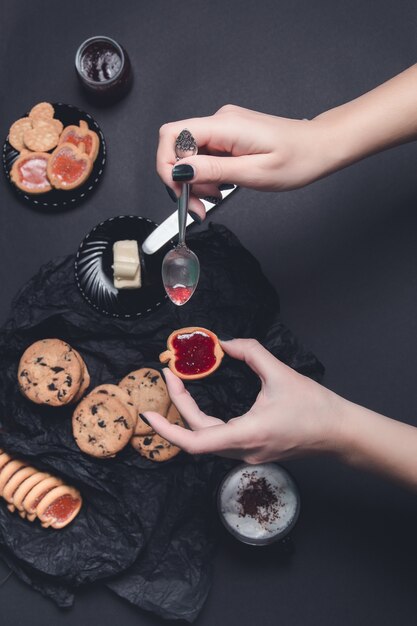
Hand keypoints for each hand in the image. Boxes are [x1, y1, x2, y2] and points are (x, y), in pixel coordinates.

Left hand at [143, 339, 344, 462]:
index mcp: (246, 435)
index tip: (149, 412)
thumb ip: (251, 352)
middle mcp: (242, 451)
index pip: (194, 442)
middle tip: (171, 376)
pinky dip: (204, 423)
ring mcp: (247, 456)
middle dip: (176, 407)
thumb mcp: (281, 373)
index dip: (167, 429)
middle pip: (196, 438)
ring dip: (188, 417)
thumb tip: (226, 343)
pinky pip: (219, 440)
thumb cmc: (315, 408)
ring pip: (206, 441)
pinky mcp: (253, 452)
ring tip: (180, 387)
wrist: (340, 433)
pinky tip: (200, 405)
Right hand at [157, 105, 335, 219]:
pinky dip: (207, 176)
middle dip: (182, 179)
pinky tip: (222, 186)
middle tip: (199, 204)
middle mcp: (220, 121)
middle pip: (177, 147)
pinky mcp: (228, 136)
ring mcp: (224, 127)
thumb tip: (180, 170)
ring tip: (217, 195)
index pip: (172, 135)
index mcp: (225, 126)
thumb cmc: (297, 159)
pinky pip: (204, 156)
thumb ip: (213, 171)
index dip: (167, 165)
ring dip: (196, 181)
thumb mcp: (253, 173)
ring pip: (190, 155)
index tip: (181, 190)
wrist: (320, 147)